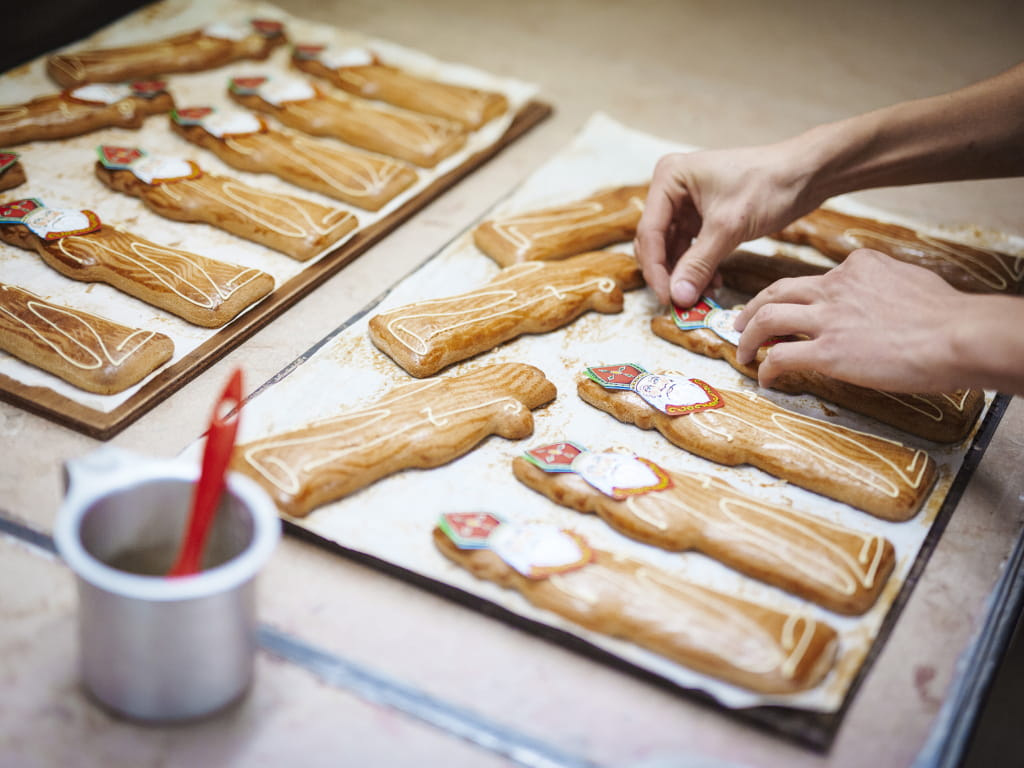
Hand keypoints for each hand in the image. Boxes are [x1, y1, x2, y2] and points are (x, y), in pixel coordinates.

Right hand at [635, 145, 812, 306]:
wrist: (806, 174)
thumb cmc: (769, 184)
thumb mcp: (728, 227)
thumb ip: (699, 264)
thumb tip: (677, 297)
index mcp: (669, 177)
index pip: (650, 232)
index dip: (655, 269)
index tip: (667, 298)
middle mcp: (672, 189)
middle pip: (656, 241)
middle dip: (669, 273)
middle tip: (681, 301)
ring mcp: (687, 203)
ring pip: (673, 249)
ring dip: (686, 274)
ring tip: (702, 295)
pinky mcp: (704, 216)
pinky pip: (692, 248)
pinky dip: (699, 267)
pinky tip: (714, 282)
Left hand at [733, 248, 964, 391]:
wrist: (957, 335)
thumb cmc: (946, 315)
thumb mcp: (911, 279)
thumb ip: (885, 283)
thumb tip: (882, 294)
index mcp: (856, 267)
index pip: (815, 279)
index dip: (798, 297)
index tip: (793, 311)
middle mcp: (835, 287)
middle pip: (777, 292)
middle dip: (753, 308)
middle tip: (741, 322)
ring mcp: (828, 319)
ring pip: (767, 319)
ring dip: (749, 337)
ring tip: (742, 353)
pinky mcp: (828, 352)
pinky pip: (780, 357)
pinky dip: (765, 368)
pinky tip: (765, 379)